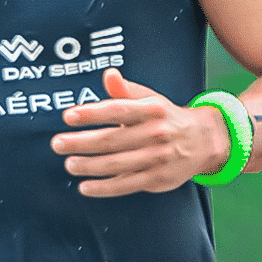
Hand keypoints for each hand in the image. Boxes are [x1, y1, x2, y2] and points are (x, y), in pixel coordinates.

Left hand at [51, 68, 229, 197]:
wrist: (204, 140)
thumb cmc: (167, 117)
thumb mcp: (150, 100)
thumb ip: (125, 91)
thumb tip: (108, 74)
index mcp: (151, 110)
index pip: (117, 110)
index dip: (92, 113)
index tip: (68, 116)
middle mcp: (155, 133)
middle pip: (112, 139)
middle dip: (81, 143)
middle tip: (57, 143)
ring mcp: (157, 157)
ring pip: (116, 164)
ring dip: (89, 166)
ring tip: (69, 164)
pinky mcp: (158, 178)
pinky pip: (126, 185)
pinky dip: (104, 187)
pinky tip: (85, 186)